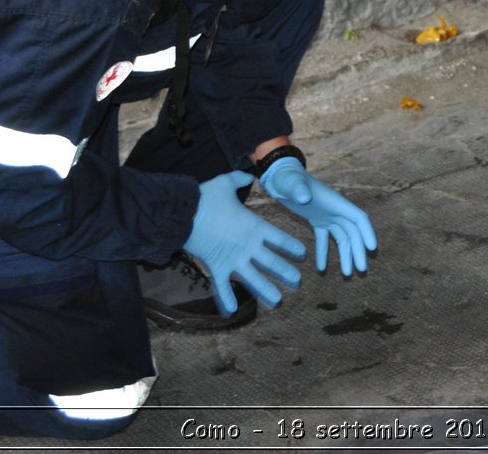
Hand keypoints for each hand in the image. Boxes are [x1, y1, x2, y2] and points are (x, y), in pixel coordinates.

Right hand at [182, 171, 305, 313]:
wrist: (185, 213)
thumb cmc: (206, 197)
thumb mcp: (225, 183)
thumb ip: (239, 180)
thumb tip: (246, 175)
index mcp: (255, 226)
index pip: (280, 238)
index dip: (292, 246)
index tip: (302, 254)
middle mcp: (248, 245)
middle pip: (272, 263)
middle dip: (286, 273)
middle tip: (298, 282)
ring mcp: (233, 259)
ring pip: (254, 279)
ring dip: (266, 290)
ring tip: (278, 300)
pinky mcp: (217, 267)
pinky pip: (222, 287)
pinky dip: (226, 299)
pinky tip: (232, 312)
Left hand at [259, 158, 376, 276]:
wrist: (279, 175)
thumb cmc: (287, 178)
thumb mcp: (292, 184)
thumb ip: (299, 190)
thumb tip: (304, 198)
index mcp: (336, 202)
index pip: (358, 218)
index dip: (367, 233)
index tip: (372, 249)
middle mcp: (336, 209)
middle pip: (353, 232)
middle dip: (358, 251)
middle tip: (361, 270)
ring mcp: (327, 215)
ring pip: (342, 238)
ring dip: (345, 255)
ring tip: (346, 274)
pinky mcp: (317, 220)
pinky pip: (324, 239)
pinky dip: (324, 253)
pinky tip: (321, 269)